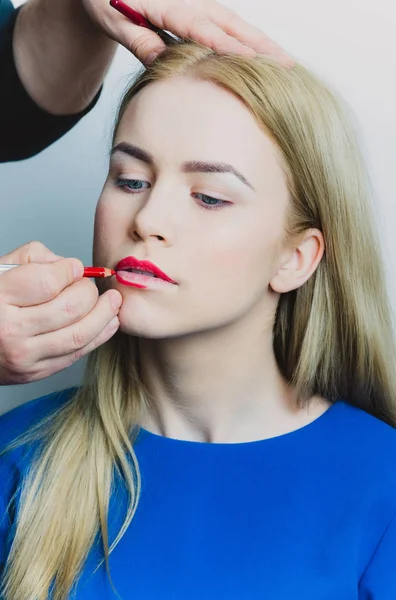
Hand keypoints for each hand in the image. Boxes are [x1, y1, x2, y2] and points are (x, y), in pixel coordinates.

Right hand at [0, 241, 121, 384]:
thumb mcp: (0, 270)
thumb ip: (35, 259)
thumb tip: (70, 266)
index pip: (48, 282)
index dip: (70, 271)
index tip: (74, 267)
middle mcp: (10, 330)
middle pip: (70, 308)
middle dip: (89, 292)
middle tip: (89, 284)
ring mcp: (24, 355)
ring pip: (79, 334)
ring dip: (104, 315)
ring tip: (113, 301)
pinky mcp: (35, 372)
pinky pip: (76, 354)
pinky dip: (99, 336)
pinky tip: (108, 322)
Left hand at [81, 0, 292, 65]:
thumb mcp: (114, 20)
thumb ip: (140, 41)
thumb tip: (165, 65)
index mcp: (169, 4)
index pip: (204, 30)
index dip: (228, 47)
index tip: (252, 63)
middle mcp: (191, 1)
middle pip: (232, 26)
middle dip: (262, 47)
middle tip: (289, 67)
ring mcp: (198, 3)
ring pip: (237, 25)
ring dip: (263, 44)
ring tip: (288, 64)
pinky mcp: (200, 8)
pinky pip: (230, 24)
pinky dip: (251, 40)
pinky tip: (265, 55)